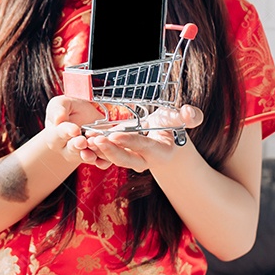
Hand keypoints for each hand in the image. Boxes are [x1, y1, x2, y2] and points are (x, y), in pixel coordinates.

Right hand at [44, 95, 110, 169]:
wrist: (86, 115)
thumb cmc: (70, 109)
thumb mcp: (61, 103)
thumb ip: (58, 109)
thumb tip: (58, 118)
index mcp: (54, 136)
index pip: (58, 135)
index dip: (66, 132)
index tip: (74, 130)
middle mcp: (66, 148)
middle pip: (71, 150)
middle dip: (77, 146)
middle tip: (83, 141)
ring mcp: (81, 154)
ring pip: (85, 157)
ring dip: (91, 153)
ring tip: (95, 147)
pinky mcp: (97, 156)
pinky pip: (100, 162)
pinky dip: (104, 160)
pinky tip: (107, 157)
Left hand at [85, 104, 202, 172]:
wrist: (161, 137)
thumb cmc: (170, 126)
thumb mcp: (179, 119)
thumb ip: (189, 117)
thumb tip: (190, 113)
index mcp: (160, 152)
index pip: (143, 146)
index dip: (130, 141)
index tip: (115, 135)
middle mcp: (143, 160)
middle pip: (125, 159)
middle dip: (110, 151)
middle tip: (96, 140)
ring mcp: (129, 159)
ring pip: (111, 158)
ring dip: (96, 150)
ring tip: (84, 138)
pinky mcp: (117, 155)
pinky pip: (103, 154)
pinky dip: (93, 146)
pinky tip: (83, 136)